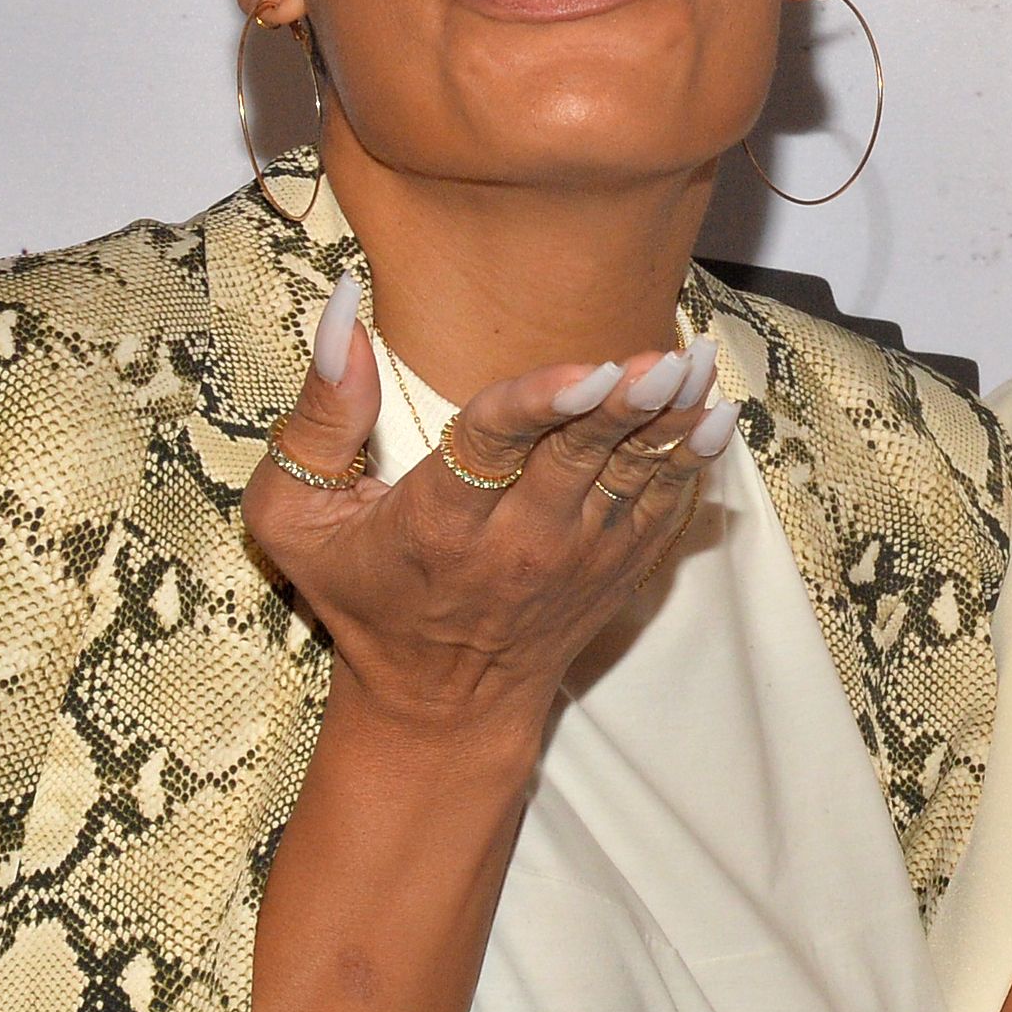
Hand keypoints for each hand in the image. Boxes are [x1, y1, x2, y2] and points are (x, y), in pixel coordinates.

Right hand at [244, 272, 738, 743]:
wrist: (445, 701)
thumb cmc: (364, 592)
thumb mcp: (295, 518)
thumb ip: (319, 416)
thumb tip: (342, 310)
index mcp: (438, 526)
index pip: (493, 450)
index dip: (541, 406)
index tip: (586, 370)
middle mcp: (518, 547)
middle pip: (579, 461)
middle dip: (624, 408)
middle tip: (661, 359)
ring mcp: (580, 561)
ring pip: (634, 478)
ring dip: (670, 421)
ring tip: (696, 366)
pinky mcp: (619, 567)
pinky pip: (664, 506)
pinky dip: (692, 460)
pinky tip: (716, 414)